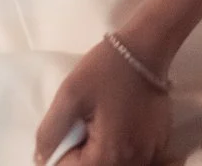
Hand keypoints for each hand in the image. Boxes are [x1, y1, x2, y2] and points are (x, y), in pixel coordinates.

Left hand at [34, 35, 171, 165]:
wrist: (146, 48)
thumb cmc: (106, 69)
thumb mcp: (69, 95)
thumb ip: (50, 132)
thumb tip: (42, 158)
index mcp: (109, 154)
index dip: (62, 153)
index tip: (70, 127)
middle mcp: (133, 162)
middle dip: (82, 155)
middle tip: (84, 124)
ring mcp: (149, 154)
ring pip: (115, 165)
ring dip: (101, 153)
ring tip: (100, 124)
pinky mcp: (159, 144)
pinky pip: (133, 159)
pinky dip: (121, 150)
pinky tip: (120, 125)